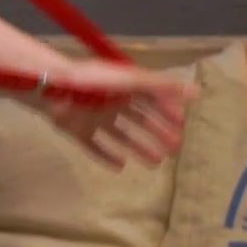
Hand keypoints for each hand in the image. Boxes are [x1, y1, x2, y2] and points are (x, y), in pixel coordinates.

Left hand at [40, 59, 197, 169]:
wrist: (50, 88)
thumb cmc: (93, 81)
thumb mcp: (130, 80)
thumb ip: (161, 87)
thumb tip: (196, 91)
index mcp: (122, 85)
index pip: (150, 99)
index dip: (166, 111)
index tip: (182, 126)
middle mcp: (110, 100)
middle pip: (138, 118)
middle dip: (156, 132)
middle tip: (174, 148)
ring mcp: (93, 116)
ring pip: (120, 134)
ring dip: (138, 146)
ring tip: (155, 162)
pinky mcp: (76, 130)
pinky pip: (94, 145)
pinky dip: (106, 155)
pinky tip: (120, 166)